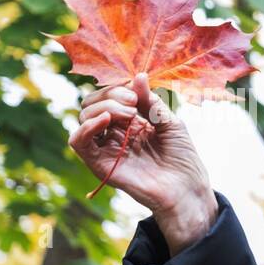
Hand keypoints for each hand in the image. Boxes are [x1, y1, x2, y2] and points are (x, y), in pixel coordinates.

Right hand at [70, 73, 216, 251]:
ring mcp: (105, 148)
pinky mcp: (99, 163)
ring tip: (130, 114)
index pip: (108, 95)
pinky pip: (78, 141)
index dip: (118, 88)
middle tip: (133, 102)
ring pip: (84, 116)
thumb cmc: (182, 158)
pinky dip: (86, 126)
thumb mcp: (170, 123)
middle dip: (110, 95)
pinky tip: (106, 121)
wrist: (186, 188)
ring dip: (104, 107)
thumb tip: (137, 76)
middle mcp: (114, 133)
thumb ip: (151, 102)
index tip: (137, 91)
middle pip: (92, 103)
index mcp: (129, 121)